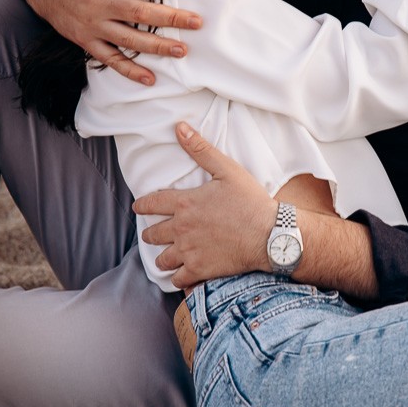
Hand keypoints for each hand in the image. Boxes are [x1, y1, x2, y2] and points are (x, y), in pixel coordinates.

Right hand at [23, 0, 201, 85]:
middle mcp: (97, 0)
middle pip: (139, 11)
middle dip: (170, 18)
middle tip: (197, 22)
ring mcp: (91, 24)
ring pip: (128, 38)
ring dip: (156, 46)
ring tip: (183, 49)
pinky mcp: (86, 41)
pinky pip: (110, 59)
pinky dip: (130, 70)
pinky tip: (151, 78)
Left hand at [134, 123, 275, 289]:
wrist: (269, 235)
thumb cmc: (251, 201)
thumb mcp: (227, 169)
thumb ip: (200, 149)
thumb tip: (179, 128)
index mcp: (185, 203)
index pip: (151, 203)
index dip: (141, 206)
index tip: (137, 208)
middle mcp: (181, 228)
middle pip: (152, 234)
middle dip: (150, 234)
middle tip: (152, 235)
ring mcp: (188, 252)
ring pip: (162, 260)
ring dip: (162, 258)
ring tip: (166, 257)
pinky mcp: (199, 270)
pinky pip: (177, 279)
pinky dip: (177, 278)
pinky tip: (181, 276)